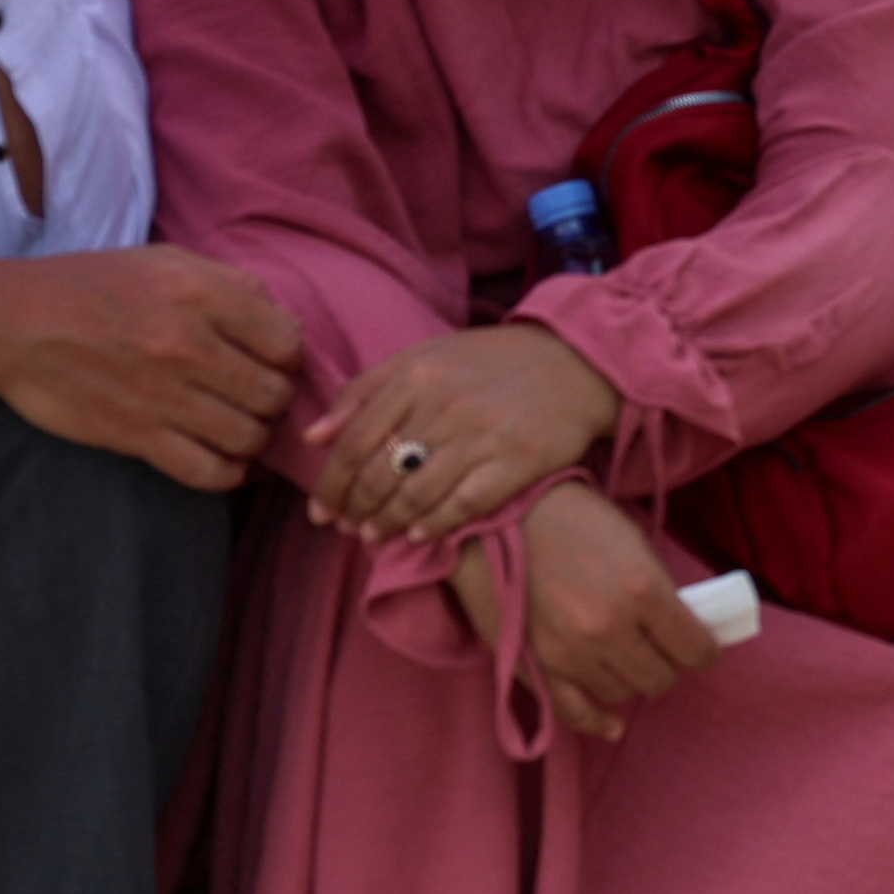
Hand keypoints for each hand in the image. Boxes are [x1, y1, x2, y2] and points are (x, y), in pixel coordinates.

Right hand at [0, 245, 306, 491]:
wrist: (16, 323)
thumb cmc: (94, 286)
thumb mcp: (166, 262)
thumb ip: (231, 285)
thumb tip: (284, 321)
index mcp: (201, 293)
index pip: (287, 341)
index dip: (287, 356)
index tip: (271, 361)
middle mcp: (188, 344)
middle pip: (273, 393)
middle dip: (274, 399)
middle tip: (257, 397)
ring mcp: (163, 394)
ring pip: (248, 436)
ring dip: (254, 437)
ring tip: (240, 426)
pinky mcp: (136, 436)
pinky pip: (208, 471)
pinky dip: (227, 473)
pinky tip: (224, 459)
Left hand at [306, 322, 621, 540]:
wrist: (579, 360)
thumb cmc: (493, 361)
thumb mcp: (427, 356)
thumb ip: (367, 389)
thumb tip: (314, 435)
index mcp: (418, 374)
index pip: (355, 440)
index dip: (331, 483)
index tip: (321, 509)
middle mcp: (446, 404)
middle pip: (380, 473)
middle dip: (355, 508)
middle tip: (348, 528)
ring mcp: (483, 434)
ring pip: (415, 495)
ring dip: (387, 524)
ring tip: (375, 537)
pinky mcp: (518, 461)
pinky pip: (463, 506)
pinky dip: (434, 526)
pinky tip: (419, 536)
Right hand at [438, 477, 720, 740]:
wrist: (499, 515)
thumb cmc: (574, 518)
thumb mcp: (633, 542)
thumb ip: (659, 591)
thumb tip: (683, 626)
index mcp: (643, 591)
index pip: (695, 648)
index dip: (703, 649)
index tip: (700, 646)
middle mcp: (610, 630)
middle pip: (660, 678)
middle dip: (666, 664)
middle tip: (658, 649)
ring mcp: (571, 654)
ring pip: (621, 694)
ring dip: (629, 679)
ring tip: (624, 659)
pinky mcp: (537, 667)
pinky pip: (575, 712)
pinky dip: (597, 721)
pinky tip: (612, 725)